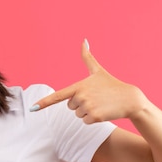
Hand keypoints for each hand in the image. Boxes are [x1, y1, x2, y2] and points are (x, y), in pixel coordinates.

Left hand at [30, 40, 147, 123]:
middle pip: (70, 106)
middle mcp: (80, 96)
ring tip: (100, 104)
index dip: (44, 102)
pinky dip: (93, 119)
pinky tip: (102, 111)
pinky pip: (85, 121)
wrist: (129, 99)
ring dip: (87, 112)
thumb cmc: (112, 84)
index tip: (32, 108)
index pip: (58, 96)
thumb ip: (88, 57)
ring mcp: (87, 107)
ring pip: (77, 115)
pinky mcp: (94, 117)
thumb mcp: (98, 71)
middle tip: (95, 98)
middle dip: (81, 104)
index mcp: (78, 86)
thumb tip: (84, 40)